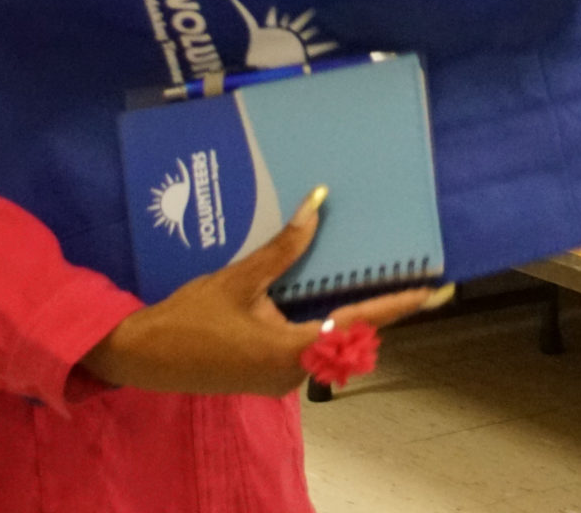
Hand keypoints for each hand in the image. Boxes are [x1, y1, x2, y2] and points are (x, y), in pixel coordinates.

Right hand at [79, 188, 435, 396]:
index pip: (358, 322)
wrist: (143, 356)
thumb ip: (284, 247)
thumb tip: (319, 203)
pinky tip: (324, 292)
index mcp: (290, 351)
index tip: (437, 291)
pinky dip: (320, 320)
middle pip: (348, 332)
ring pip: (327, 339)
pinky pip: (306, 344)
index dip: (399, 304)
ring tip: (378, 276)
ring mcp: (281, 377)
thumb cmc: (188, 318)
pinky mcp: (268, 374)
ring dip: (347, 311)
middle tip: (417, 276)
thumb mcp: (239, 278)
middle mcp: (294, 371)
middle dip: (379, 304)